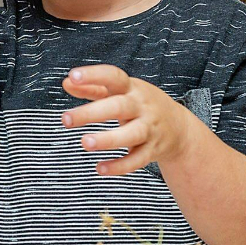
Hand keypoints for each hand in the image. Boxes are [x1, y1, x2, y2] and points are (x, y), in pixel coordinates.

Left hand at [61, 65, 201, 175]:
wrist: (179, 128)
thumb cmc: (140, 105)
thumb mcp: (121, 92)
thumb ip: (93, 88)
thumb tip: (66, 83)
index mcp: (131, 88)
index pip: (113, 77)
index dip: (94, 75)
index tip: (73, 76)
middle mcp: (141, 106)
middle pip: (119, 107)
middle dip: (92, 113)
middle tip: (65, 119)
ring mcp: (149, 128)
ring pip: (131, 135)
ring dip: (108, 140)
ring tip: (85, 143)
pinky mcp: (152, 150)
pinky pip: (137, 160)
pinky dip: (119, 166)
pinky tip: (100, 168)